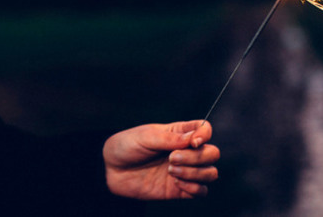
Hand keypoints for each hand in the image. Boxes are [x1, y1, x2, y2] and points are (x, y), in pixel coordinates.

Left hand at [103, 120, 219, 199]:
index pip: (205, 130)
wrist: (110, 171)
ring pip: (210, 173)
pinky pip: (201, 192)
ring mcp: (184, 171)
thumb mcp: (145, 137)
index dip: (205, 135)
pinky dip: (194, 188)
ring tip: (171, 172)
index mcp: (178, 134)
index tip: (193, 142)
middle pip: (212, 153)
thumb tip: (193, 139)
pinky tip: (175, 184)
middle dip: (197, 157)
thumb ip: (169, 138)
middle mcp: (185, 151)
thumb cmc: (125, 147)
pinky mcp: (179, 190)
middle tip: (172, 159)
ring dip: (195, 173)